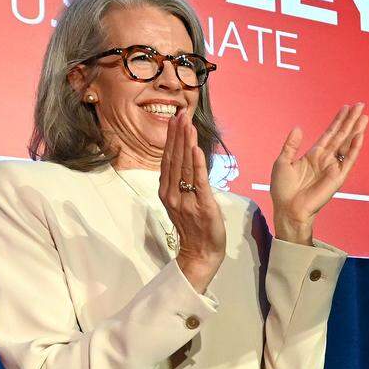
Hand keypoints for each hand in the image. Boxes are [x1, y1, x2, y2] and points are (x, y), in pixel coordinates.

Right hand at [159, 108, 226, 291]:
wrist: (200, 253)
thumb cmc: (194, 227)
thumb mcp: (183, 202)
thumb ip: (181, 182)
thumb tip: (185, 160)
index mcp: (167, 191)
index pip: (168, 159)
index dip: (171, 138)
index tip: (175, 119)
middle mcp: (172, 193)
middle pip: (174, 159)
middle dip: (178, 135)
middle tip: (181, 114)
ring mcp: (185, 199)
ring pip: (185, 166)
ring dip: (186, 143)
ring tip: (188, 125)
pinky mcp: (201, 205)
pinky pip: (198, 182)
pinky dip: (197, 164)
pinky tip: (195, 149)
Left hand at [270, 103, 367, 244]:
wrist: (288, 208)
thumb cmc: (283, 189)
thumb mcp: (282, 162)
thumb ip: (291, 145)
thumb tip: (298, 127)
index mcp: (314, 155)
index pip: (329, 134)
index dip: (337, 121)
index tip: (346, 108)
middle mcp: (326, 159)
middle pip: (341, 135)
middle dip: (351, 120)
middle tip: (361, 105)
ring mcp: (333, 167)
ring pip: (347, 144)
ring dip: (356, 130)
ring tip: (364, 116)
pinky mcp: (337, 177)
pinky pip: (348, 160)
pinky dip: (354, 148)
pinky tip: (360, 136)